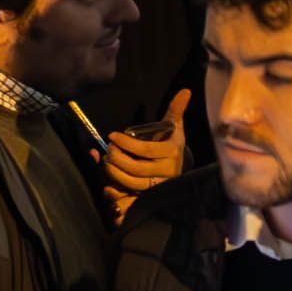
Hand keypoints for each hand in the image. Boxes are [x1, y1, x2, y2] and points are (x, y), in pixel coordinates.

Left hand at [97, 92, 186, 214]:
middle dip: (117, 159)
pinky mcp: (151, 199)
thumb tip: (185, 91)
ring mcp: (159, 187)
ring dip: (114, 174)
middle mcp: (167, 172)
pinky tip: (107, 185)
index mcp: (171, 153)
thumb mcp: (175, 127)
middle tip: (107, 150)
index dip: (126, 144)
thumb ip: (176, 110)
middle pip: (136, 169)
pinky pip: (131, 199)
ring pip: (132, 184)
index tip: (112, 136)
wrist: (179, 169)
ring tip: (106, 163)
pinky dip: (116, 193)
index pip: (144, 149)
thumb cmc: (171, 145)